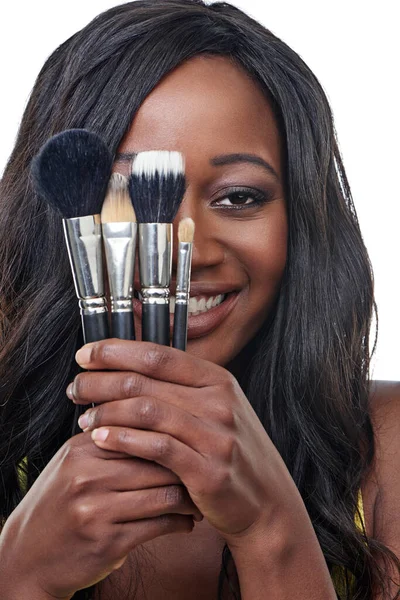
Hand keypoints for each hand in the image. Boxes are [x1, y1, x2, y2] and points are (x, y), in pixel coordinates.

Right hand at [0, 432, 200, 598]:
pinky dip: (181, 523)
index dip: (174, 435)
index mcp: (83, 448)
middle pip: (157, 461)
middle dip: (188, 467)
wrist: (27, 555)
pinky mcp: (107, 542)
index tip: (195, 441)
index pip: (141, 430)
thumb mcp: (75, 463)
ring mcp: (96, 510)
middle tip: (207, 470)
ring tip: (200, 499)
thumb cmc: (61, 502)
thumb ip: (110, 442)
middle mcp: (87, 475)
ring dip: (190, 499)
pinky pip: (159, 526)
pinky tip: (188, 521)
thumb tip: (161, 420)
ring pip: (164, 494)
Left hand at [71, 339, 302, 547]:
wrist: (266, 501)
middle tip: (75, 388)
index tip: (86, 354)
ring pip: (147, 410)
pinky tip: (102, 439)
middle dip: (102, 381)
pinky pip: (157, 447)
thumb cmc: (230, 452)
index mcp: (217, 379)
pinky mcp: (208, 469)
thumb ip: (180, 388)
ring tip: (85, 418)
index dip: (116, 351)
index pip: (158, 354)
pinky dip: (124, 440)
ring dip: (108, 412)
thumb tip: (130, 367)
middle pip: (146, 380)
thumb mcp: (215, 409)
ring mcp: (216, 434)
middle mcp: (219, 401)